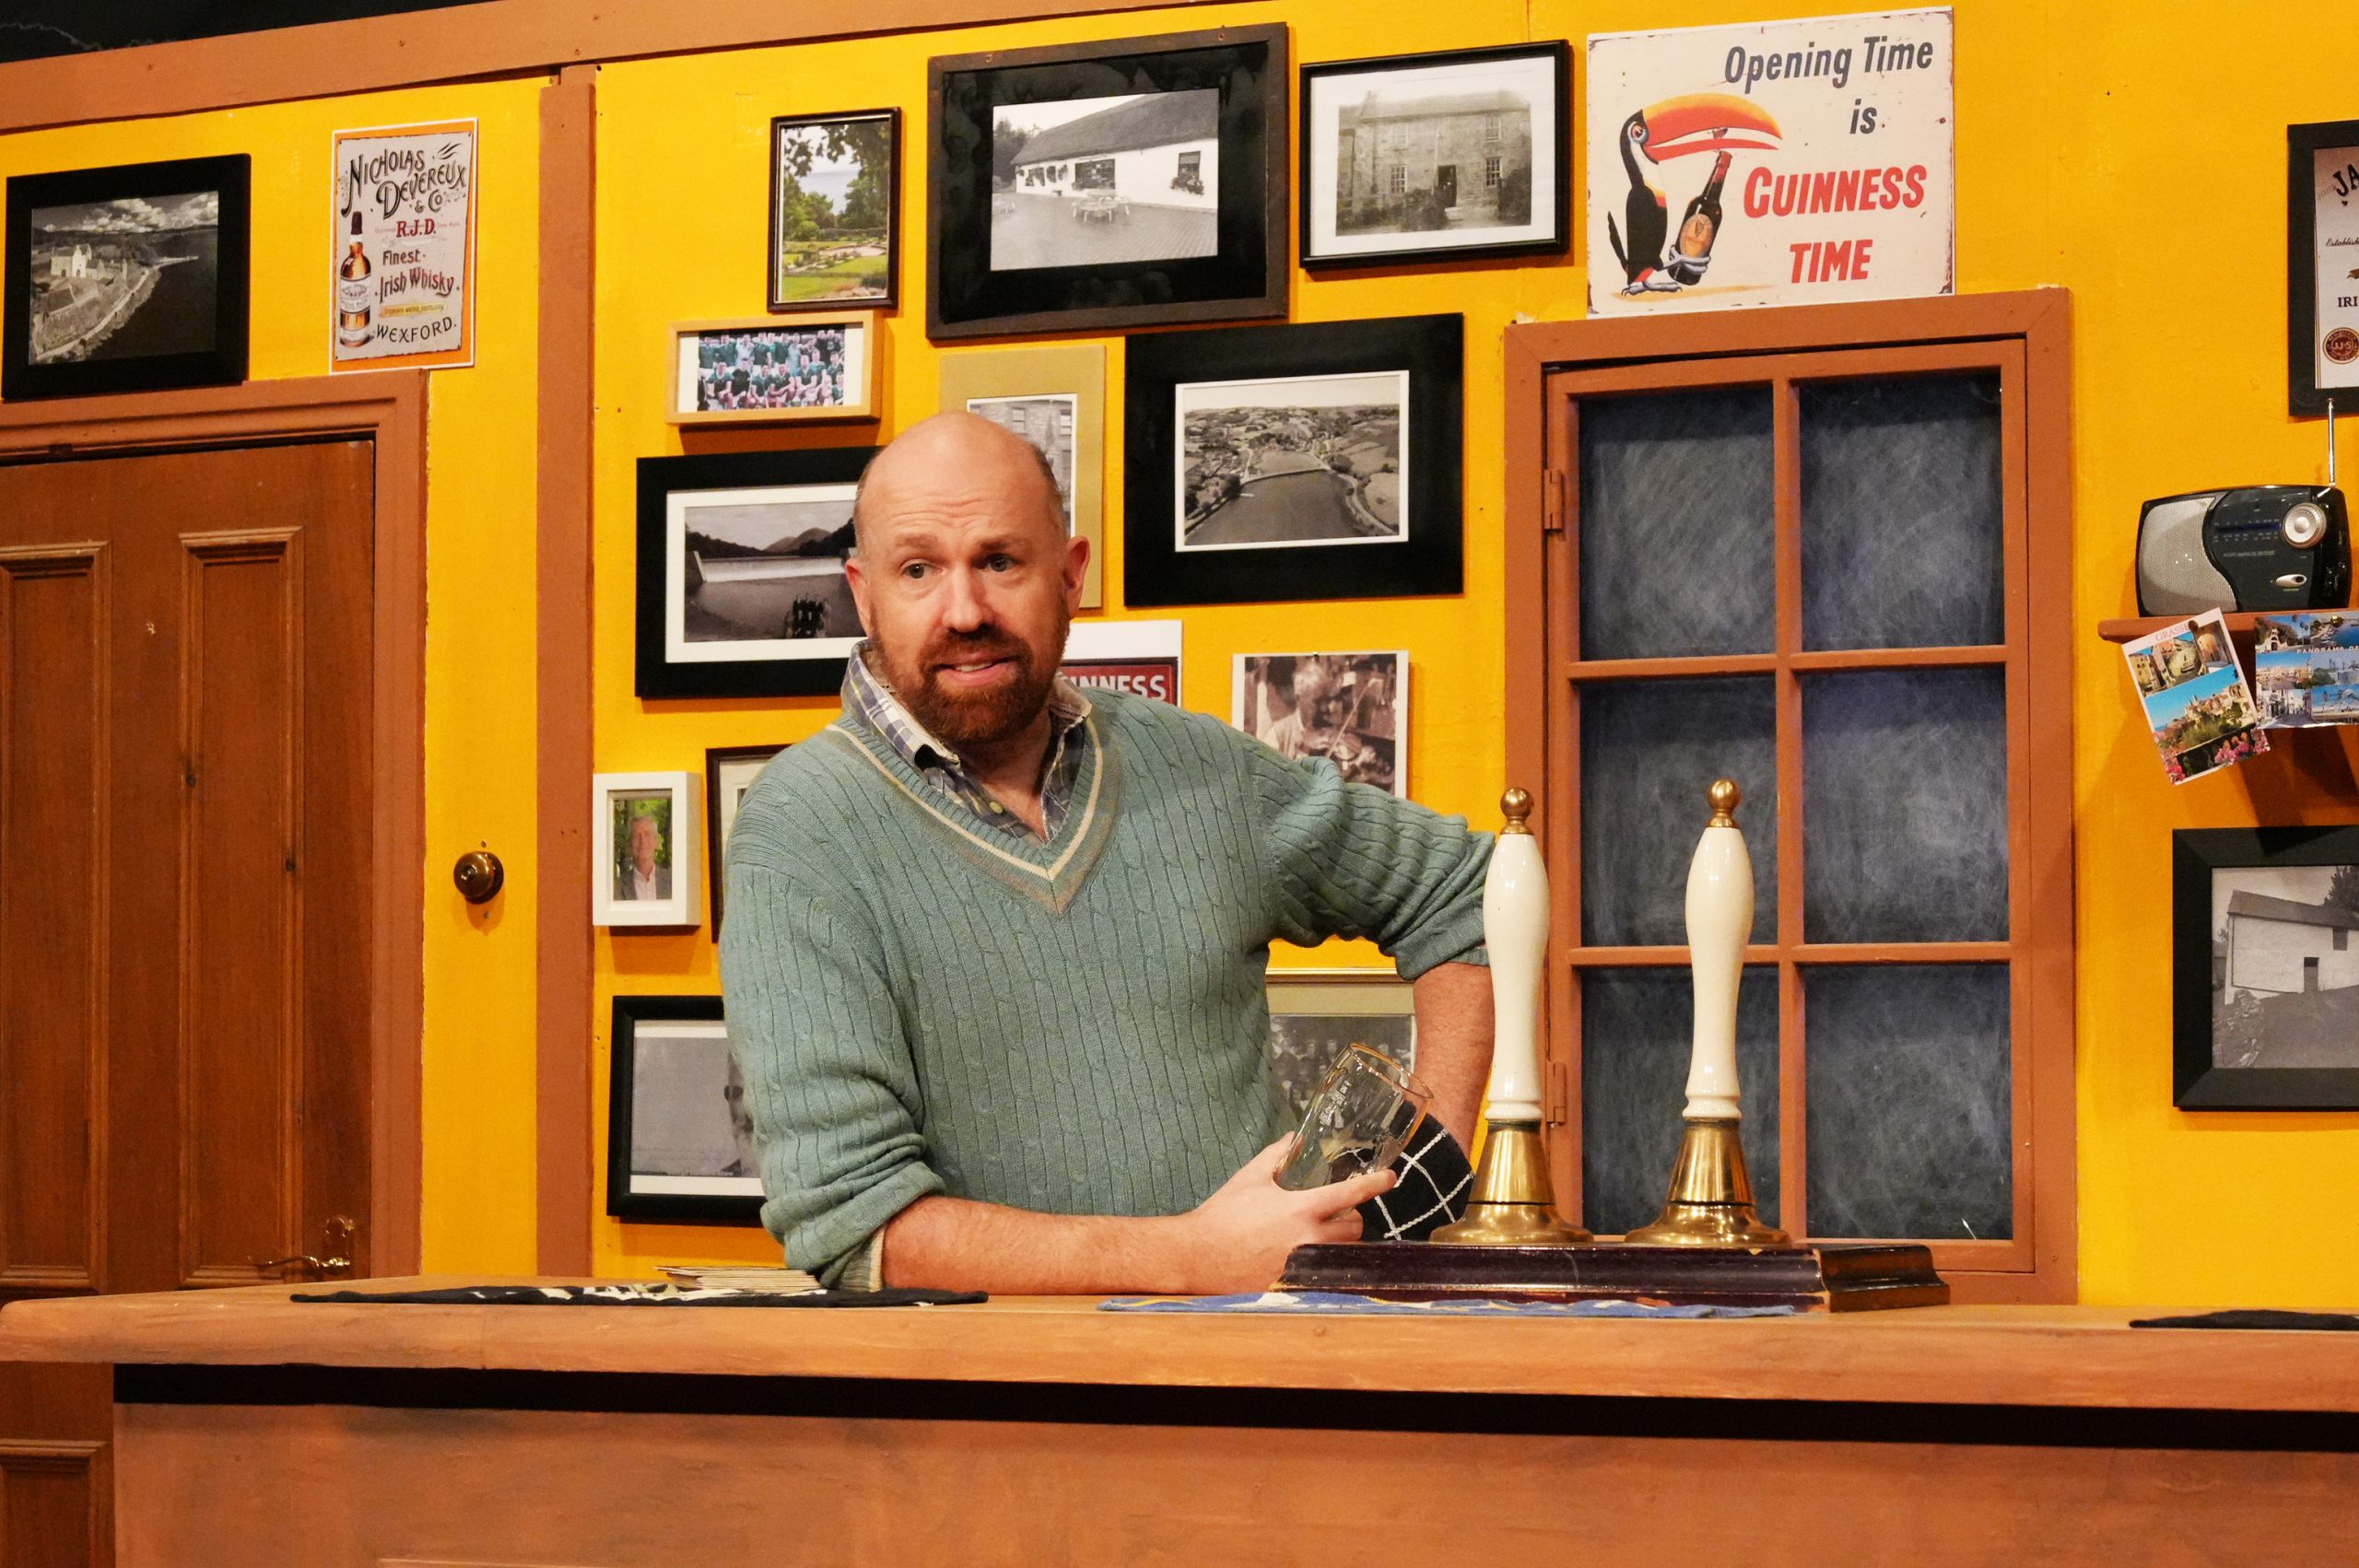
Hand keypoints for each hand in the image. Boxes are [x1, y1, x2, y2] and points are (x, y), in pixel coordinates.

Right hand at [1169, 1137, 1395, 1294]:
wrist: (1199, 1254)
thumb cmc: (1224, 1213)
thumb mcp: (1250, 1177)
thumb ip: (1277, 1155)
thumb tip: (1294, 1138)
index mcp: (1301, 1208)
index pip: (1351, 1194)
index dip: (1375, 1184)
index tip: (1391, 1178)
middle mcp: (1309, 1238)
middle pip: (1354, 1229)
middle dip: (1351, 1220)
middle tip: (1337, 1215)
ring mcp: (1303, 1265)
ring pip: (1343, 1254)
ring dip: (1339, 1243)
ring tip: (1321, 1236)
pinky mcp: (1294, 1284)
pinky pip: (1323, 1274)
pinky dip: (1322, 1264)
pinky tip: (1307, 1258)